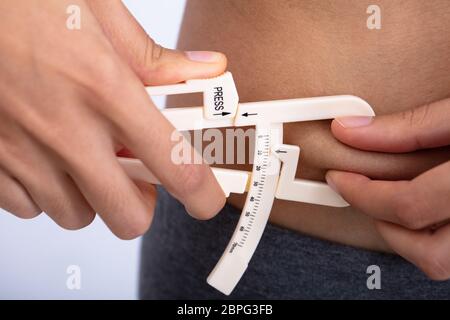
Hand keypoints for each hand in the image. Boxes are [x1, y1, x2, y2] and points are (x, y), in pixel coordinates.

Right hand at [0, 0, 226, 238]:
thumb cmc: (25, 2)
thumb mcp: (98, 12)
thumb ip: (154, 57)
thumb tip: (205, 69)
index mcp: (104, 87)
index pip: (173, 164)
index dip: (201, 195)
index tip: (206, 201)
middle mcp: (65, 128)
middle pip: (126, 215)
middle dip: (141, 204)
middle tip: (137, 175)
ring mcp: (23, 150)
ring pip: (77, 216)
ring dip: (93, 196)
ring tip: (88, 158)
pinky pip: (29, 208)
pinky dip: (48, 193)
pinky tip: (50, 159)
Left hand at [326, 98, 449, 278]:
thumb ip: (410, 127)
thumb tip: (350, 130)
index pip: (410, 204)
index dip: (363, 193)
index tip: (340, 176)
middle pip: (431, 253)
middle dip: (385, 223)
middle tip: (362, 192)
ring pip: (446, 264)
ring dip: (410, 239)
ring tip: (393, 204)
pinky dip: (434, 237)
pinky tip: (428, 209)